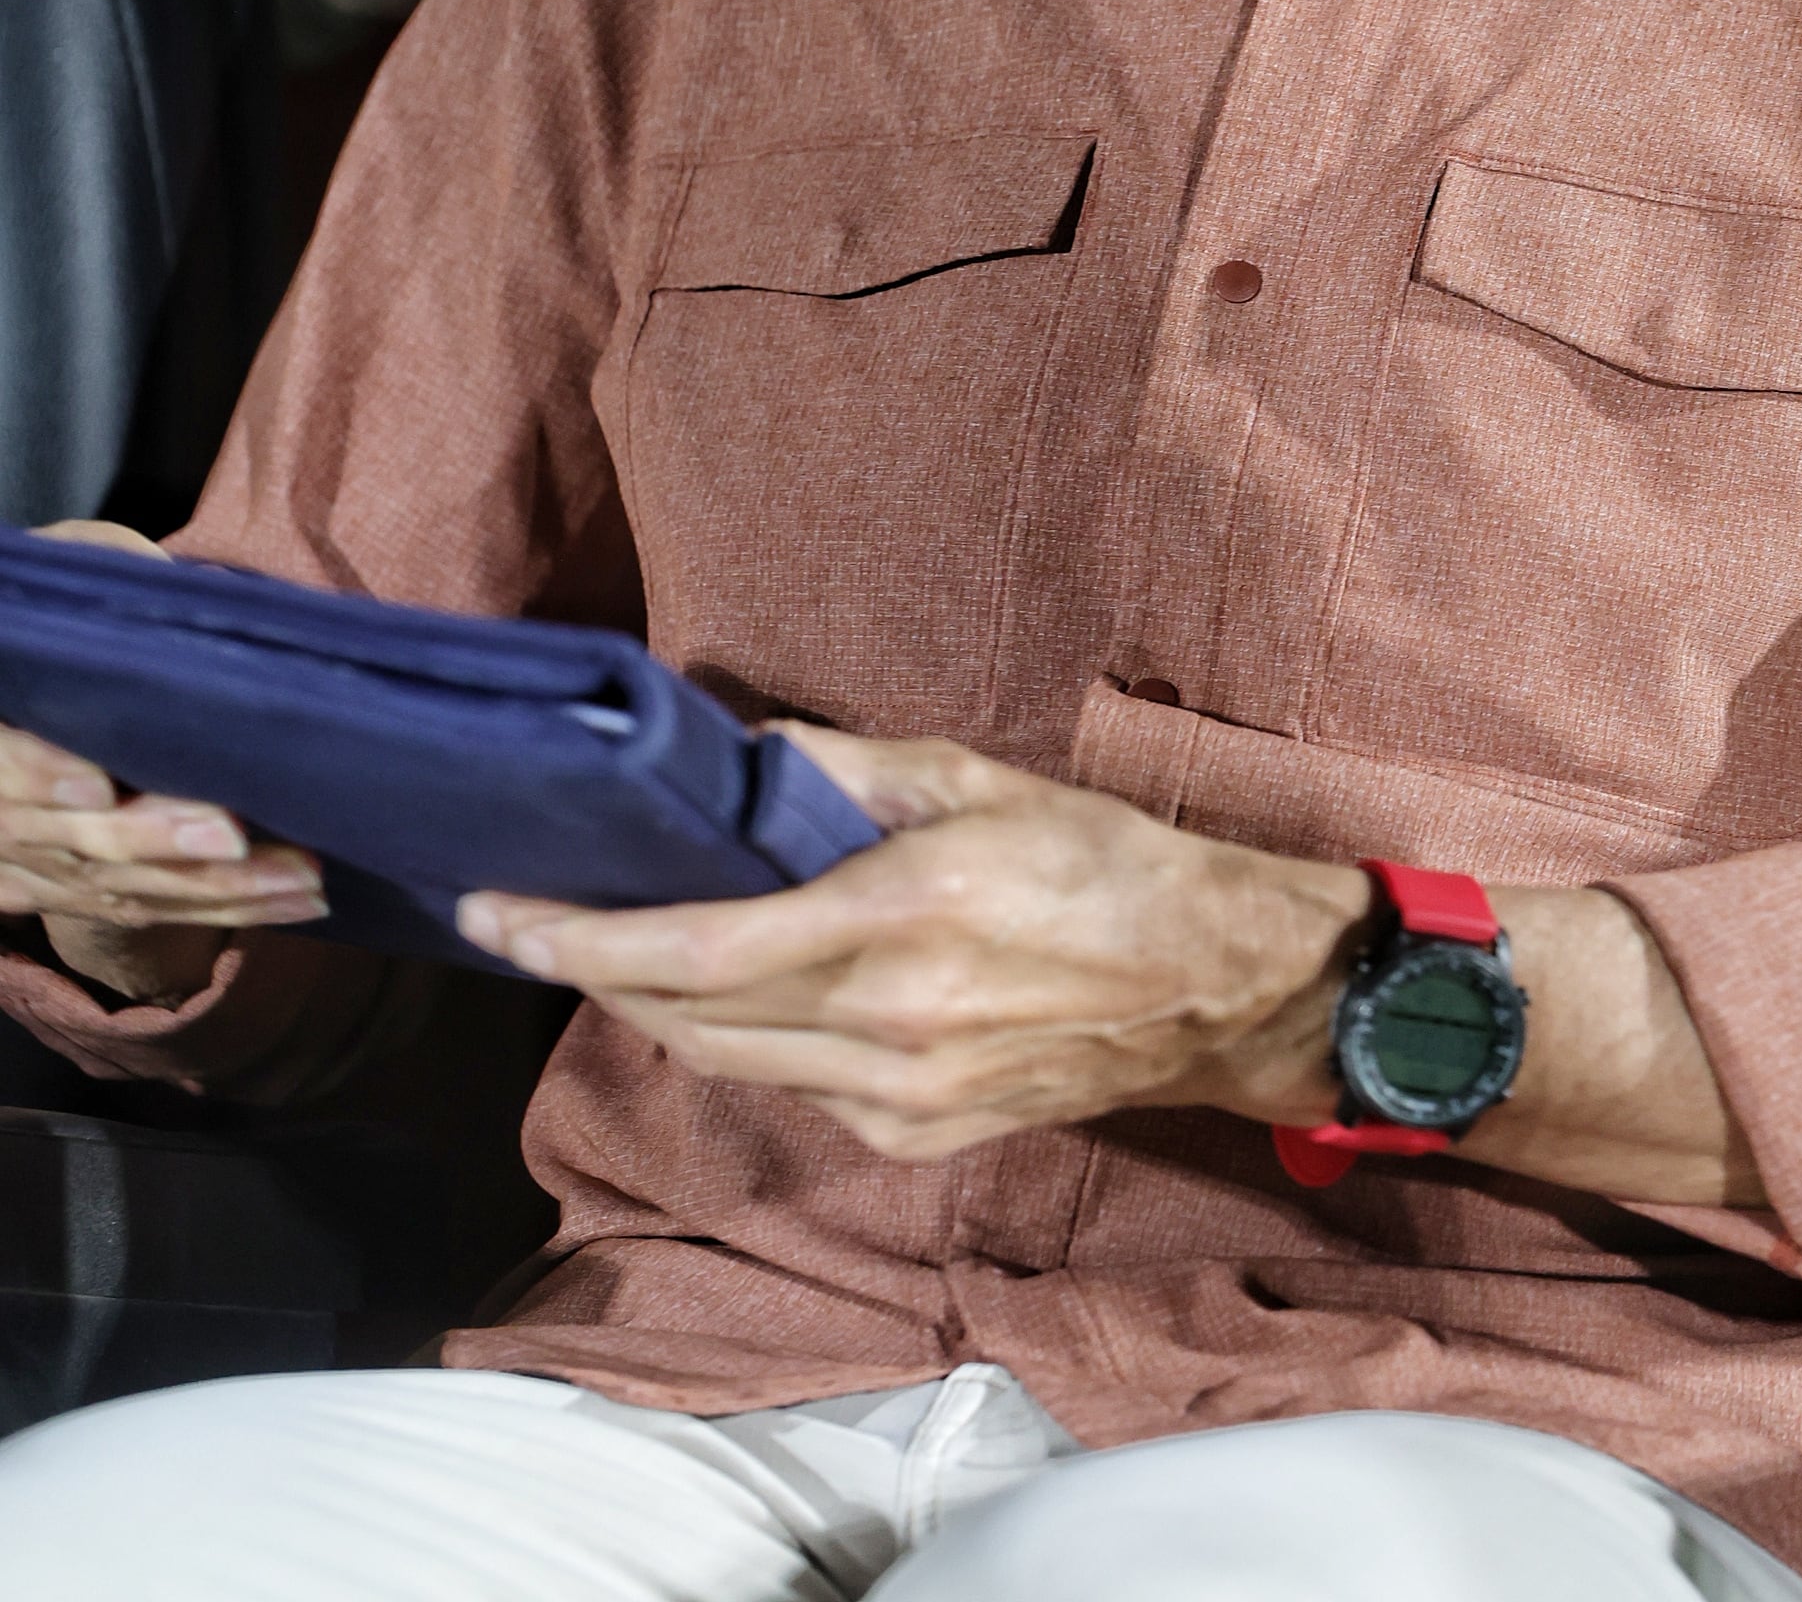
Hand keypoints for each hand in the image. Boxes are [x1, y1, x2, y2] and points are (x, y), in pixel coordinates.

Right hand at [0, 521, 327, 1003]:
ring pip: (118, 885)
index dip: (37, 775)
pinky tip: (291, 902)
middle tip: (231, 833)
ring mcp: (27, 859)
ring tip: (300, 876)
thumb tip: (199, 586)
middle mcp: (0, 806)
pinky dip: (218, 909)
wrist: (19, 707)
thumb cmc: (50, 622)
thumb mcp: (58, 576)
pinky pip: (141, 910)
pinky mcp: (65, 889)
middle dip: (153, 839)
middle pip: (71, 836)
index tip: (95, 785)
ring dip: (214, 887)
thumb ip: (107, 572)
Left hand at [459, 728, 1368, 1159]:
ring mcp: (901, 1094)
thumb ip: (844, 769)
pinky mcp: (915, 1134)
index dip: (583, 939)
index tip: (502, 913)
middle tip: (520, 921)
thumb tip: (738, 757)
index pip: (698, 946)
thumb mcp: (973, 777)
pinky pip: (791, 1087)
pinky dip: (739, 1039)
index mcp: (903, 916)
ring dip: (649, 1009)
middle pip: (687, 1017)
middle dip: (589, 973)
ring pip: (726, 1062)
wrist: (1209, 985)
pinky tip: (730, 991)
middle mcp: (891, 1021)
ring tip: (598, 950)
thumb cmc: (1098, 861)